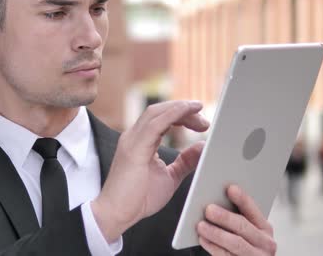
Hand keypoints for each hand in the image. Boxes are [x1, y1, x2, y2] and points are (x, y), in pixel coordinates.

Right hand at [91, 100, 208, 241]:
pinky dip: (172, 114)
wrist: (117, 214)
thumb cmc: (139, 198)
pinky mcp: (134, 148)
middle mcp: (134, 136)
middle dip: (184, 110)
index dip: (182, 115)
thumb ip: (185, 161)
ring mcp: (132, 140)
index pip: (162, 118)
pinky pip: (155, 124)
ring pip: (156, 112)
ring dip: (180, 109)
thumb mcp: (170, 177)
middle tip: (204, 121)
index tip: (201, 123)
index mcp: (141, 141)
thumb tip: (201, 147)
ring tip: (198, 110)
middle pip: (160, 111)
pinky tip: (186, 111)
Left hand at [197, 185, 276, 254]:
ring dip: (216, 233)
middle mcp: (264, 243)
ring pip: (235, 243)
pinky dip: (212, 246)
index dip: (242, 199)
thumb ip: (237, 218)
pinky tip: (203, 239)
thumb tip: (216, 200)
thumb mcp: (248, 232)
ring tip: (201, 225)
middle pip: (243, 226)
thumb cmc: (244, 246)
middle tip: (209, 209)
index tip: (230, 188)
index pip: (253, 210)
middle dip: (225, 217)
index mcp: (264, 228)